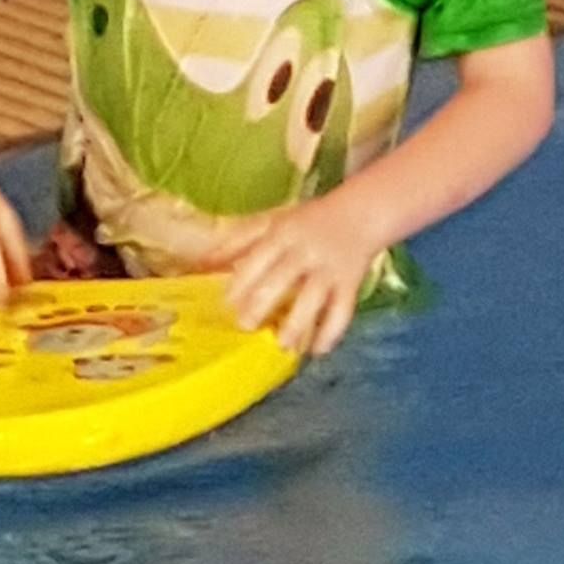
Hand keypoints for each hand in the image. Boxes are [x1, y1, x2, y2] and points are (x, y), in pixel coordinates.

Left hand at [218, 193, 379, 357]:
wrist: (360, 213)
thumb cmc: (307, 221)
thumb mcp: (273, 221)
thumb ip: (239, 239)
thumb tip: (203, 260)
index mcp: (283, 234)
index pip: (258, 258)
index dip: (241, 282)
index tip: (226, 304)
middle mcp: (306, 251)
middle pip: (282, 279)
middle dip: (261, 304)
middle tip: (245, 326)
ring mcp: (329, 269)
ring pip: (314, 298)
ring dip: (297, 323)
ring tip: (282, 345)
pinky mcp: (350, 284)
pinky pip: (343, 311)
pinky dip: (331, 333)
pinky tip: (316, 350)